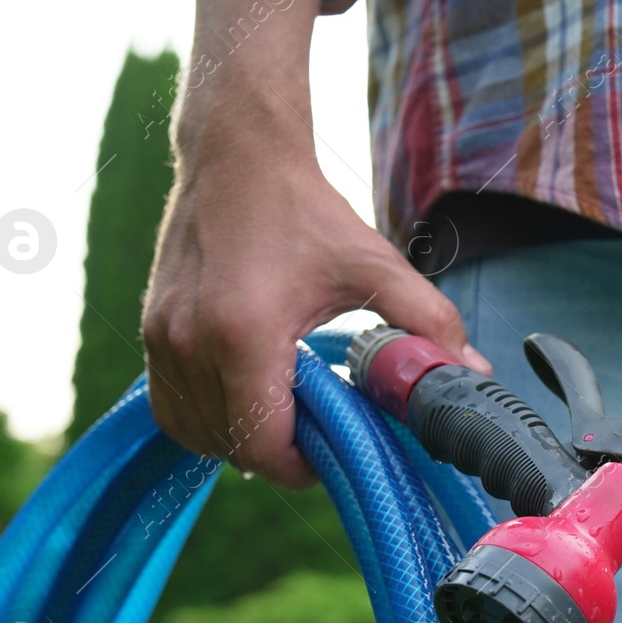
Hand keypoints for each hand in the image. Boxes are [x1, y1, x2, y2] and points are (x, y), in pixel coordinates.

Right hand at [142, 0, 488, 487]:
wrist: (237, 156)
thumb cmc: (305, 211)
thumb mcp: (376, 265)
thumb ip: (428, 322)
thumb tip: (471, 372)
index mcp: (244, 334)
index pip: (264, 446)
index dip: (304, 466)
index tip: (334, 449)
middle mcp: (190, 343)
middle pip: (231, 447)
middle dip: (279, 451)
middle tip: (318, 426)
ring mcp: (161, 340)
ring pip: (196, 434)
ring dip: (241, 437)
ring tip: (285, 409)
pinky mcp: (150, 332)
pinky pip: (170, 409)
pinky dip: (207, 419)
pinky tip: (248, 395)